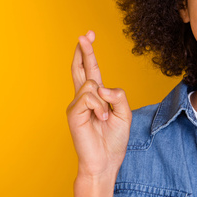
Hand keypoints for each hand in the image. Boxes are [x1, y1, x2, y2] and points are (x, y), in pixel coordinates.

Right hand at [66, 30, 131, 179]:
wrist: (104, 161)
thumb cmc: (113, 139)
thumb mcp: (124, 113)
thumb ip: (117, 95)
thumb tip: (100, 86)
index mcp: (97, 96)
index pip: (91, 69)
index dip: (88, 52)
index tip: (88, 35)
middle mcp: (84, 98)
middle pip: (81, 68)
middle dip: (84, 50)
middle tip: (84, 34)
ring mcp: (76, 104)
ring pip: (92, 84)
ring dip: (104, 101)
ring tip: (104, 118)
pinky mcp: (73, 112)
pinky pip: (89, 97)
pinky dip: (100, 108)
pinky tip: (100, 120)